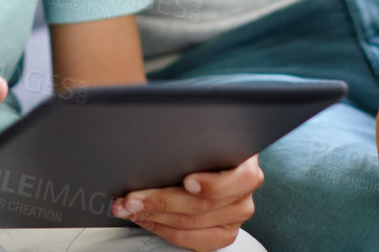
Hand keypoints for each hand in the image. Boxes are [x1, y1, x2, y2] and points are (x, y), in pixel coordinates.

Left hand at [112, 153, 262, 250]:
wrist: (213, 161)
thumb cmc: (207, 147)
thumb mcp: (206, 138)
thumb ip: (194, 143)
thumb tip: (161, 142)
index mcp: (247, 166)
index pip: (240, 179)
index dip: (211, 184)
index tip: (186, 181)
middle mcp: (244, 194)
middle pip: (203, 205)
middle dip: (161, 200)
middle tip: (134, 197)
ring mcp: (234, 217)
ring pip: (191, 224)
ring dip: (155, 216)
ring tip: (131, 207)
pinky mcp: (222, 234)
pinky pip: (191, 240)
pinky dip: (162, 229)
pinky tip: (146, 218)